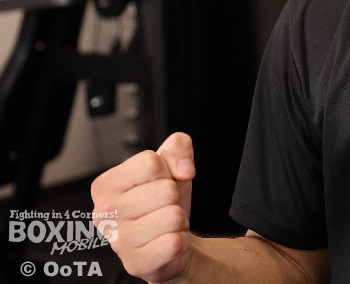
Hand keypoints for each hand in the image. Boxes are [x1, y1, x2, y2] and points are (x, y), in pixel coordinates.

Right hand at [91, 132, 195, 282]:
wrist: (169, 240)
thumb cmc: (163, 201)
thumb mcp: (171, 165)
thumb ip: (178, 146)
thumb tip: (184, 168)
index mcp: (106, 185)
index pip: (151, 162)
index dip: (166, 170)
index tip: (158, 182)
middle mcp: (105, 213)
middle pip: (165, 189)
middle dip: (174, 196)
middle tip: (162, 207)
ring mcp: (118, 241)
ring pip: (173, 216)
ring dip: (178, 219)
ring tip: (164, 224)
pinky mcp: (136, 264)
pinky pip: (174, 243)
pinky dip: (179, 241)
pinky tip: (164, 241)